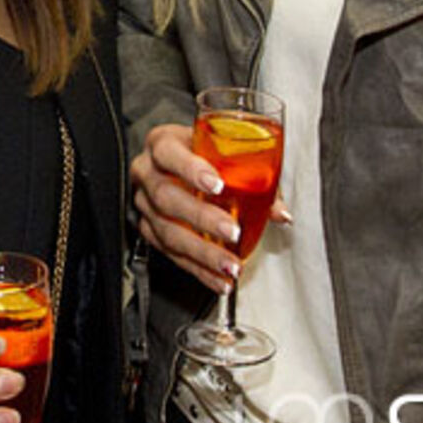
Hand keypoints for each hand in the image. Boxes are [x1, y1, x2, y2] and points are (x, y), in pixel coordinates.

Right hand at [131, 123, 290, 291]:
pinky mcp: (148, 229)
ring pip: (166, 231)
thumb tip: (278, 212)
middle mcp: (147, 172)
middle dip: (201, 218)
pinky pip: (170, 254)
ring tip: (229, 265)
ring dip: (202, 252)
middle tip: (231, 231)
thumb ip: (253, 175)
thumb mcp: (225, 152)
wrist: (180, 164)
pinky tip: (219, 279)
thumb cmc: (202, 153)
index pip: (168, 153)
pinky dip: (198, 270)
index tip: (218, 184)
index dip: (191, 169)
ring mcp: (144, 202)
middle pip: (165, 196)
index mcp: (163, 143)